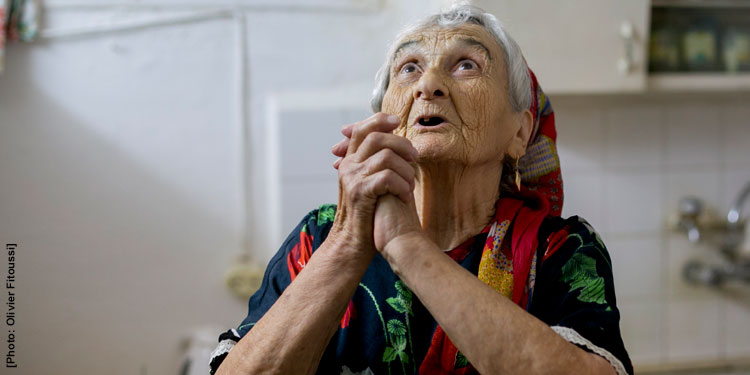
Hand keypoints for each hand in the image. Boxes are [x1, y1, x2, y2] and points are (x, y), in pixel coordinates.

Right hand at [328, 113, 417, 253]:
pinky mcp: (360, 192)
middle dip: (401, 144)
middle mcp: (348, 166)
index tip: (398, 123)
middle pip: (376, 137)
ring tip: (410, 185)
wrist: (354, 244)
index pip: (363, 129)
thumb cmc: (370, 216)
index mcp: (350, 161)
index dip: (381, 121)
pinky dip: (402, 185)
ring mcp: (352, 178)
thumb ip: (379, 165)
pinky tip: (405, 196)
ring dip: (405, 170)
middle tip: (415, 158)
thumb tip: (400, 147)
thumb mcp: (372, 185)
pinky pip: (387, 176)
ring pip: (385, 156)